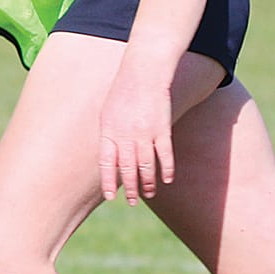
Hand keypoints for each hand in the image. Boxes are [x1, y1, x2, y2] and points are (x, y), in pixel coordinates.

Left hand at [98, 66, 175, 204]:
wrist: (143, 72)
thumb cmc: (123, 92)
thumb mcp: (107, 113)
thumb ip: (108, 136)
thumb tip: (111, 160)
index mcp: (109, 131)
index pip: (107, 163)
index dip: (109, 181)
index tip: (110, 197)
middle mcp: (126, 135)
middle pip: (128, 169)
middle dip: (130, 188)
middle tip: (132, 201)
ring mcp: (145, 133)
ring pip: (146, 166)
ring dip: (147, 183)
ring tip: (148, 194)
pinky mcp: (162, 129)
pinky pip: (165, 155)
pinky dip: (167, 170)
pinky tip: (167, 180)